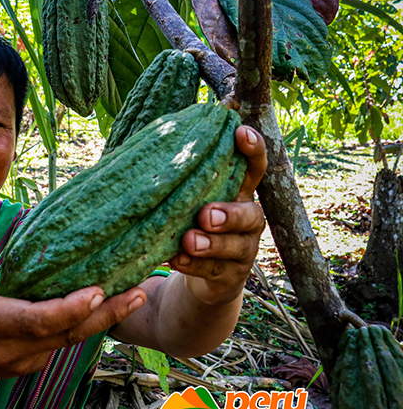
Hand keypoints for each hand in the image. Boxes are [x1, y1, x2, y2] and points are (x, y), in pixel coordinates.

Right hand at [0, 230, 145, 381]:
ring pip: (73, 340)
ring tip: (138, 292)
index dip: (68, 309)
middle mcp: (11, 349)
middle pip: (66, 334)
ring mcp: (27, 362)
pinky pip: (68, 342)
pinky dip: (91, 323)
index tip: (96, 290)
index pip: (35, 322)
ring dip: (107, 318)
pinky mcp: (38, 363)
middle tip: (138, 290)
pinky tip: (114, 301)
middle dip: (105, 314)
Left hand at [168, 126, 266, 305]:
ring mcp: (242, 250)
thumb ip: (183, 175)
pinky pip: (214, 271)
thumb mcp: (189, 197)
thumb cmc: (191, 221)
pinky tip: (176, 259)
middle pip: (251, 214)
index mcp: (238, 193)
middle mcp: (248, 220)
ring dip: (211, 243)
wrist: (201, 276)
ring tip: (189, 240)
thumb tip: (155, 137)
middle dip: (230, 214)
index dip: (253, 150)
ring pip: (235, 246)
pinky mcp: (230, 276)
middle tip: (205, 214)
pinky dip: (194, 266)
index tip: (240, 132)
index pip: (254, 168)